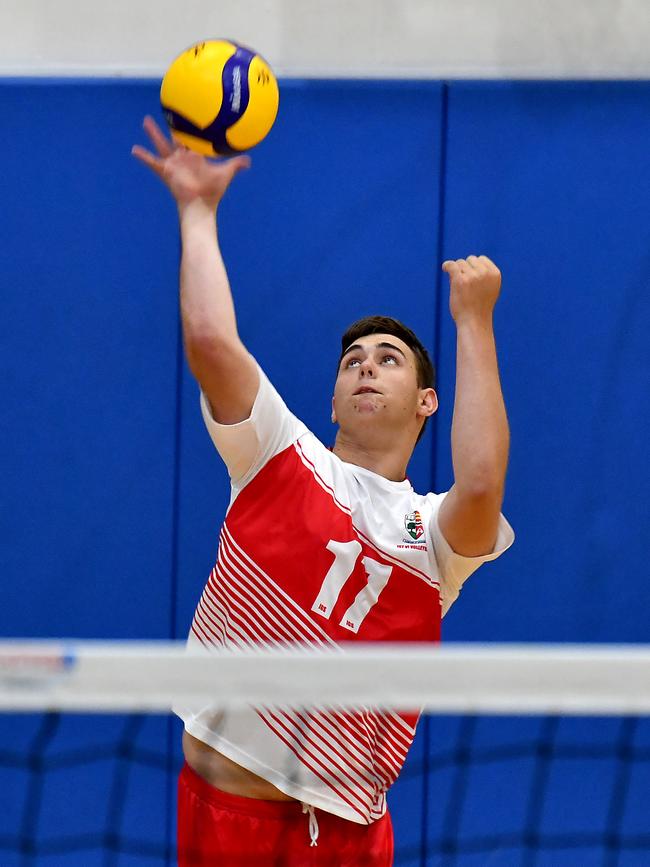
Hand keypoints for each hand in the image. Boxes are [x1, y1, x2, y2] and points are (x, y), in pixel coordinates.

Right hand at [131, 116, 250, 208]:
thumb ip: (236, 165)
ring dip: (153, 133)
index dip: (190, 127)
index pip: (192, 138)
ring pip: (161, 145)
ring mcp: (173, 164)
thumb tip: (249, 160)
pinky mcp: (166, 171)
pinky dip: (144, 157)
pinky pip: (152, 162)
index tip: (188, 113)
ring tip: (146, 120)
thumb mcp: (226, 174)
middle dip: (170, 126)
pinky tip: (134, 149)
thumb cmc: (213, 191)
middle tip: (166, 111)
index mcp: (195, 156)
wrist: (201, 204)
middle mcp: (182, 158)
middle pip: (174, 137)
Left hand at [442, 255, 501, 324]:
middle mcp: (485, 273)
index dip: (474, 267)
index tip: (471, 278)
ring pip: (460, 263)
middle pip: (470, 260)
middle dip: (465, 269)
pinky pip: (451, 265)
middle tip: (465, 285)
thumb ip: (483, 275)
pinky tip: (445, 269)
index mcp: (495, 274)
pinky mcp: (460, 280)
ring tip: (460, 287)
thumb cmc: (479, 308)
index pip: (481, 259)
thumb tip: (467, 261)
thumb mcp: (488, 289)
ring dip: (457, 273)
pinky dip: (447, 266)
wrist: (474, 322)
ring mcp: (473, 276)